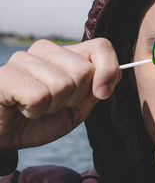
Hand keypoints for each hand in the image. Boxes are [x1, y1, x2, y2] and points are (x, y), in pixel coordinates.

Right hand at [0, 38, 120, 150]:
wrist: (4, 136)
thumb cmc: (40, 120)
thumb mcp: (77, 109)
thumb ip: (96, 91)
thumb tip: (116, 74)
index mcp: (67, 55)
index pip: (101, 46)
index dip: (109, 70)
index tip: (103, 93)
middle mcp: (46, 50)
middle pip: (84, 70)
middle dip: (75, 98)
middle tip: (55, 105)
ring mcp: (24, 59)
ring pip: (63, 84)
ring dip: (53, 106)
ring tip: (37, 107)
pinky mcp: (5, 75)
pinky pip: (39, 96)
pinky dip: (34, 112)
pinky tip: (22, 108)